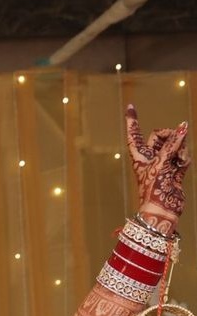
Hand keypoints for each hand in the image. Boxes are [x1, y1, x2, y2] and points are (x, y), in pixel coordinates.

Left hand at [125, 105, 189, 234]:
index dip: (133, 121)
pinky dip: (185, 159)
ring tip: (177, 163)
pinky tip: (182, 168)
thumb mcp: (161, 163)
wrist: (163, 209)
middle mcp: (150, 158)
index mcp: (139, 156)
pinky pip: (184, 155)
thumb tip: (183, 126)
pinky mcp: (175, 168)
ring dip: (180, 150)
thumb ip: (173, 143)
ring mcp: (164, 162)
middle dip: (170, 136)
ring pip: (175, 144)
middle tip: (174, 143)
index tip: (130, 106)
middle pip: (160, 135)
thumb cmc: (154, 189)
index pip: (135, 134)